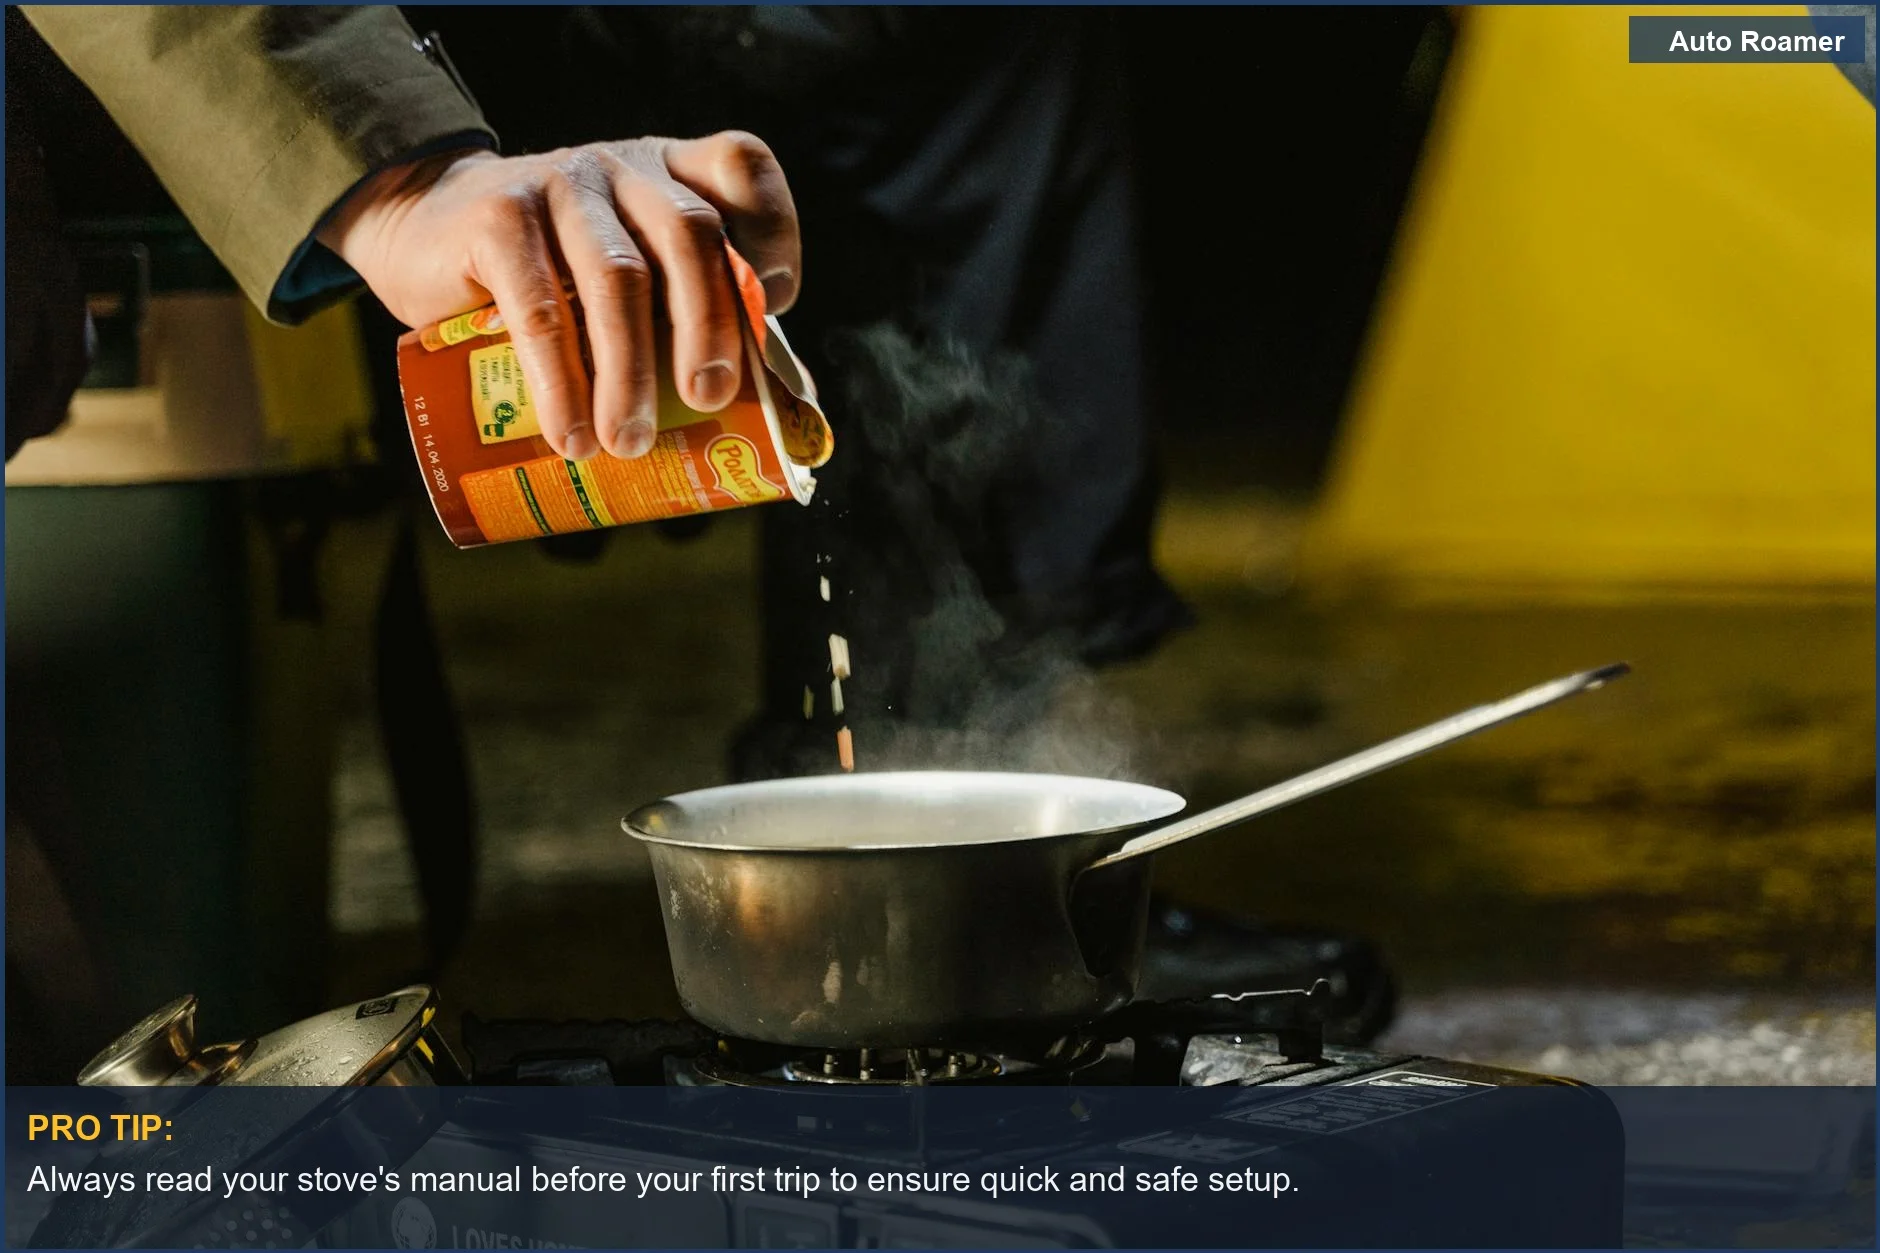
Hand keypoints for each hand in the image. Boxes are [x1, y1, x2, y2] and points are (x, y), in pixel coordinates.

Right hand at [318, 132, 799, 460]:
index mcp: (669, 174)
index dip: (773, 230)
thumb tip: (781, 404)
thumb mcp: (623, 275)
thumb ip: (684, 314)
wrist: (419, 229)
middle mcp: (622, 167)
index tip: (775, 304)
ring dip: (630, 373)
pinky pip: (539, 307)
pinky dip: (559, 383)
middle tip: (708, 400)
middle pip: (690, 234)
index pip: (740, 165)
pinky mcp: (496, 216)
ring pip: (617, 279)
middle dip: (710, 325)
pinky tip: (570, 435)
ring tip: (628, 441)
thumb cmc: (547, 273)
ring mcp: (560, 184)